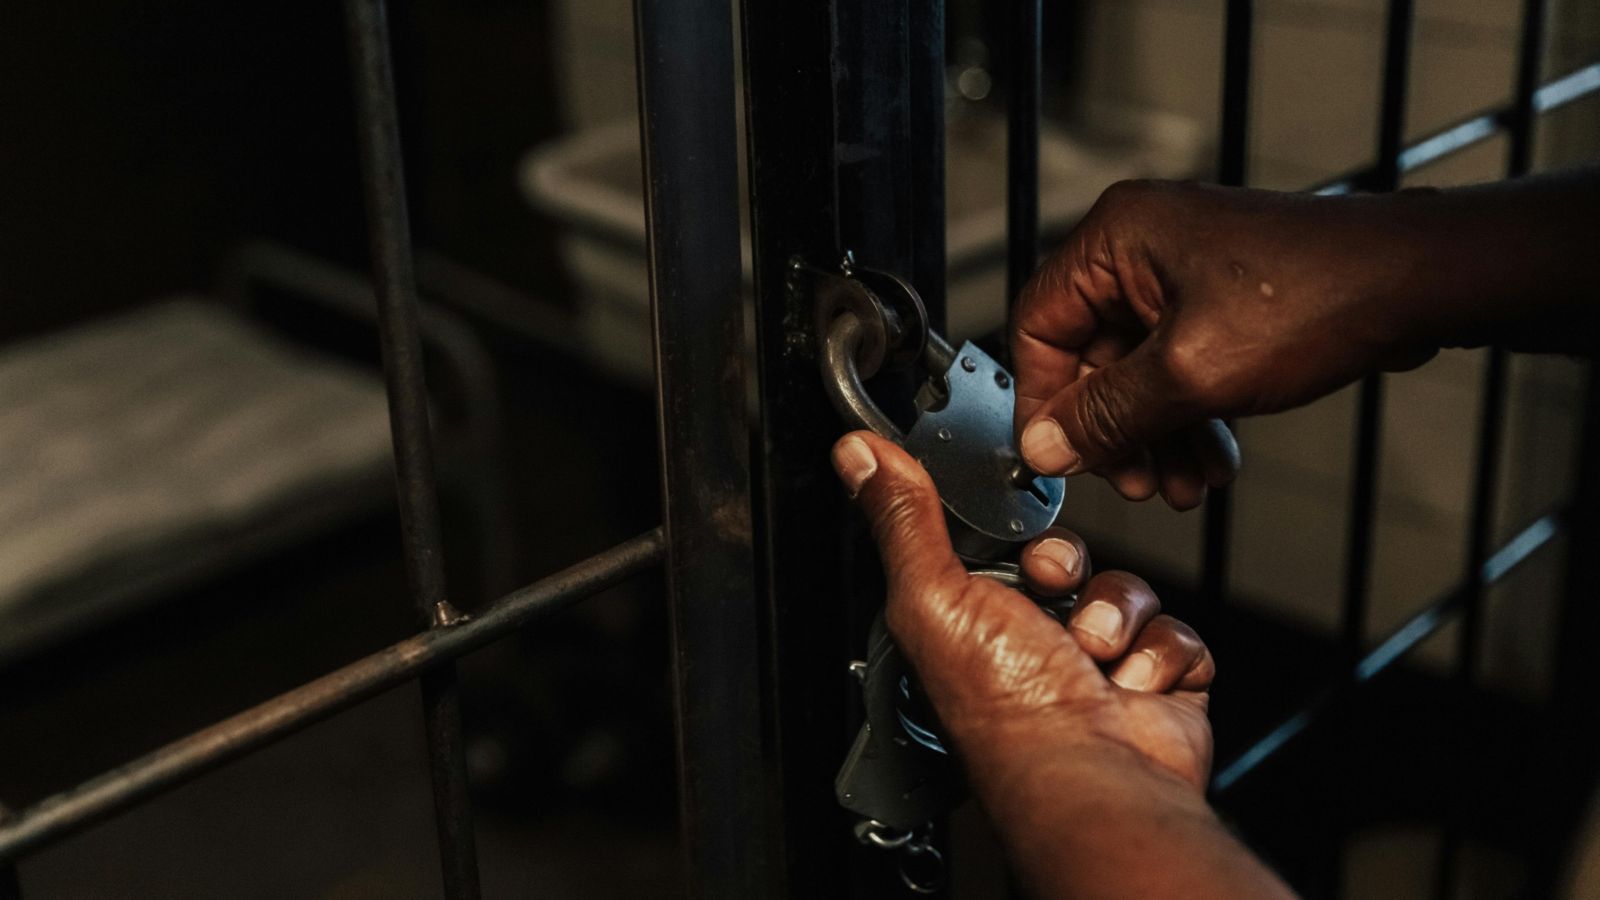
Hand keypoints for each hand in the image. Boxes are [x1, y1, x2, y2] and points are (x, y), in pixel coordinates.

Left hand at [830, 430, 1214, 792]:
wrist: (1089, 774)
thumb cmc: (1002, 709)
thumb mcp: (932, 594)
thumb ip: (904, 518)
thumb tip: (860, 456)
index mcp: (974, 626)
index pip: (1004, 553)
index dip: (1020, 542)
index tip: (1021, 549)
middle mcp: (1034, 648)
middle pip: (1072, 564)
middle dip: (1071, 573)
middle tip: (1056, 598)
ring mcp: (1100, 668)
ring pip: (1129, 593)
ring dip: (1115, 617)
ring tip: (1091, 656)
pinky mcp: (1159, 687)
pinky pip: (1179, 634)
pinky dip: (1160, 656)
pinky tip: (1130, 684)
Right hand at [1010, 179, 1436, 508]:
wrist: (1416, 285)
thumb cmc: (1319, 294)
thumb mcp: (1191, 373)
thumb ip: (1107, 415)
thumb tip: (1047, 446)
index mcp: (1116, 238)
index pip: (1037, 327)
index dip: (1043, 401)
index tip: (1056, 455)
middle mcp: (1140, 249)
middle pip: (1089, 358)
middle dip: (1113, 430)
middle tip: (1130, 480)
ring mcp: (1181, 275)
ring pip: (1136, 373)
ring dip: (1154, 436)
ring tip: (1179, 484)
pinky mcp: (1217, 303)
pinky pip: (1177, 369)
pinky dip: (1188, 418)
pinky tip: (1210, 460)